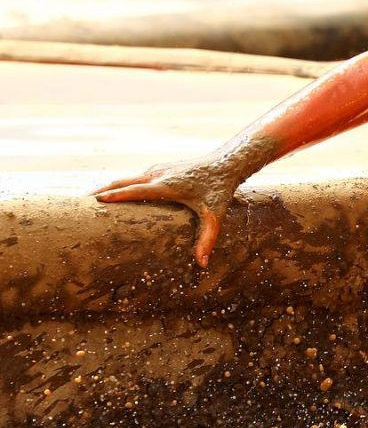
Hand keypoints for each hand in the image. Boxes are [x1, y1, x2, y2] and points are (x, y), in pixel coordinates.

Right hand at [92, 157, 240, 266]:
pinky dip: (121, 185)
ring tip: (89, 201)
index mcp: (167, 185)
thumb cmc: (220, 190)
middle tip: (79, 204)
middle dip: (101, 191)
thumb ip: (207, 239)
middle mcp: (158, 175)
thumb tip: (202, 263)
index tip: (94, 202)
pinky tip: (113, 195)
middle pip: (122, 182)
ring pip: (127, 178)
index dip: (114, 196)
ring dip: (108, 187)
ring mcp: (158, 170)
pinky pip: (135, 178)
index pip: (134, 190)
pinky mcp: (160, 169)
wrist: (227, 163)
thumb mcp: (215, 216)